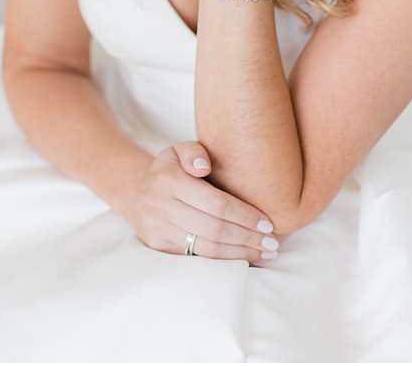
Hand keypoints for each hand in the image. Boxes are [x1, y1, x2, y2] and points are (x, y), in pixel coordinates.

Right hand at [130, 142, 280, 266]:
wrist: (138, 192)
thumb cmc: (172, 168)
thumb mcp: (180, 150)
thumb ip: (194, 152)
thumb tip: (204, 167)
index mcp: (168, 179)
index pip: (216, 203)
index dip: (245, 215)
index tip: (268, 223)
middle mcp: (160, 206)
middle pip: (214, 229)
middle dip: (247, 238)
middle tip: (273, 243)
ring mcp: (157, 230)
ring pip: (205, 248)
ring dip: (239, 254)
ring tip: (265, 254)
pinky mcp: (158, 247)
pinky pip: (195, 257)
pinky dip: (222, 261)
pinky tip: (243, 259)